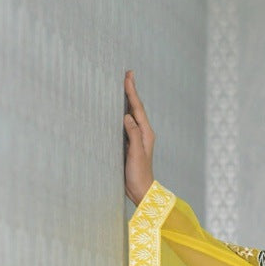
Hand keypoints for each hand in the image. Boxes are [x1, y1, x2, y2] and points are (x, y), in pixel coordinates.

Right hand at [123, 70, 155, 205]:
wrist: (142, 191)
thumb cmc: (139, 175)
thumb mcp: (136, 154)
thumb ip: (133, 135)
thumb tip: (127, 116)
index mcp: (146, 133)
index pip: (137, 108)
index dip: (132, 92)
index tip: (128, 76)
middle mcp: (143, 133)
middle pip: (136, 108)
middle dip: (131, 91)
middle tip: (128, 74)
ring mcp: (137, 138)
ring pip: (131, 114)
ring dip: (127, 100)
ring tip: (124, 86)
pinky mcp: (130, 144)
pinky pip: (126, 124)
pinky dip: (122, 113)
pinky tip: (118, 110)